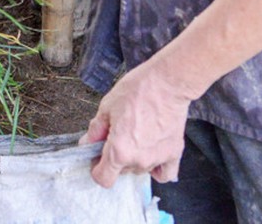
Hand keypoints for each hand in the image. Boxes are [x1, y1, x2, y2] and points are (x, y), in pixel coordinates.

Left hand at [78, 56, 193, 186]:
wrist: (168, 83)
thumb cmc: (139, 90)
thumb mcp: (107, 106)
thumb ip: (96, 130)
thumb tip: (88, 143)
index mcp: (119, 150)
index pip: (103, 178)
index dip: (96, 168)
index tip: (96, 157)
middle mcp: (139, 160)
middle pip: (121, 171)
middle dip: (114, 157)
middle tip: (116, 135)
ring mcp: (157, 159)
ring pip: (139, 169)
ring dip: (134, 159)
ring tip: (135, 134)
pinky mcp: (174, 153)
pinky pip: (163, 173)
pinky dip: (156, 168)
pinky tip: (151, 153)